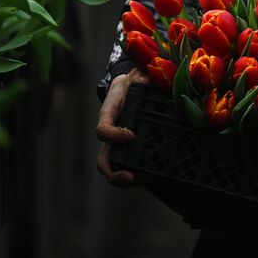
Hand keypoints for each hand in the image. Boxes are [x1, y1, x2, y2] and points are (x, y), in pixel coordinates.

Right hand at [96, 69, 146, 186]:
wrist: (132, 88)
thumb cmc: (133, 83)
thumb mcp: (136, 76)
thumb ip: (141, 78)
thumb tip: (147, 79)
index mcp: (108, 116)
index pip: (103, 130)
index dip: (114, 135)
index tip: (130, 135)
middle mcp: (111, 135)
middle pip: (104, 161)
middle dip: (115, 173)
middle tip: (130, 176)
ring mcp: (118, 146)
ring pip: (114, 169)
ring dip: (125, 179)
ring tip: (143, 180)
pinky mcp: (130, 150)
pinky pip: (129, 167)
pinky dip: (139, 175)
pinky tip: (154, 175)